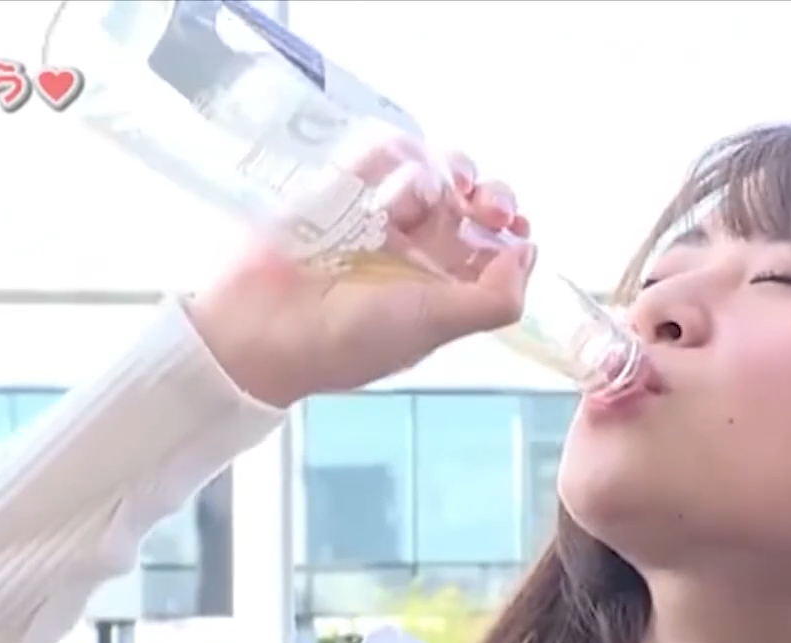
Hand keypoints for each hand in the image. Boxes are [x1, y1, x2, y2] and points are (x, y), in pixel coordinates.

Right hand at [187, 145, 535, 407]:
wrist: (262, 328)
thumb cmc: (347, 338)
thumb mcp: (432, 327)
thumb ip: (491, 300)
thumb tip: (528, 254)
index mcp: (443, 288)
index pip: (495, 248)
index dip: (512, 231)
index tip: (515, 226)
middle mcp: (418, 251)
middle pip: (474, 203)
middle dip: (489, 195)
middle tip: (484, 205)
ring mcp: (380, 218)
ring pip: (435, 172)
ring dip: (445, 172)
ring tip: (426, 194)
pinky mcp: (343, 190)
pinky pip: (381, 155)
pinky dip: (395, 155)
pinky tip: (388, 181)